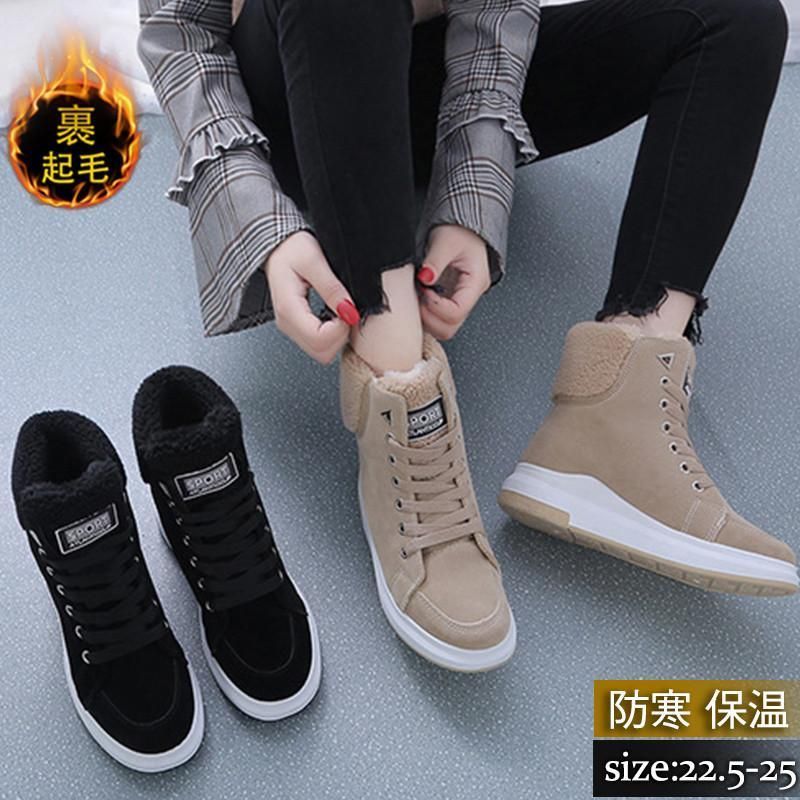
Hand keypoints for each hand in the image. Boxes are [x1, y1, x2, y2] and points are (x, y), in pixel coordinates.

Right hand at [265, 231, 359, 363]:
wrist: (277, 245)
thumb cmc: (291, 248)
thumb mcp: (314, 259)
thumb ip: (331, 287)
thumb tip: (349, 311)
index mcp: (288, 308)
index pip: (319, 340)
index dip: (340, 330)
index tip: (348, 310)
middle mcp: (287, 323)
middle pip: (321, 352)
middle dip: (340, 335)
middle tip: (345, 310)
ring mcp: (291, 327)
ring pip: (321, 352)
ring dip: (337, 336)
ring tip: (339, 310)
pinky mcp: (297, 327)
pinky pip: (319, 344)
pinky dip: (332, 335)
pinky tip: (334, 316)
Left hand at [417, 224, 490, 340]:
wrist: (463, 225)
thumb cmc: (460, 230)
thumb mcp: (446, 240)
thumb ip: (435, 261)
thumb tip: (425, 279)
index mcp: (476, 283)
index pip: (457, 311)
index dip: (436, 306)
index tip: (424, 289)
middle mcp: (469, 296)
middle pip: (450, 326)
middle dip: (430, 317)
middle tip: (417, 297)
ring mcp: (459, 300)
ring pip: (443, 327)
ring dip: (426, 317)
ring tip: (417, 295)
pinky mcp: (449, 300)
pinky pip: (437, 318)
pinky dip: (425, 313)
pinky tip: (418, 296)